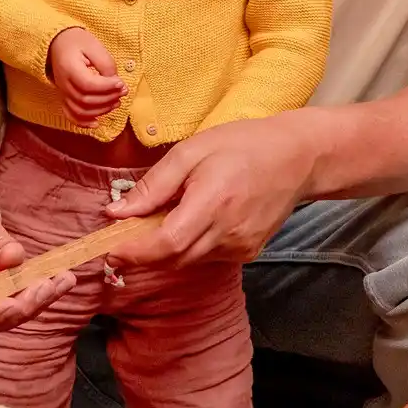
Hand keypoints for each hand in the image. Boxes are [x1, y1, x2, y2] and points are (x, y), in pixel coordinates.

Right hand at [48, 28, 123, 126]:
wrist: (57, 42)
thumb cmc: (77, 41)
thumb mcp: (94, 45)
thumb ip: (106, 64)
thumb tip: (115, 83)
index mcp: (69, 68)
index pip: (88, 85)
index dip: (107, 87)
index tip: (121, 83)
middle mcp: (63, 83)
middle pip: (85, 100)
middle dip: (108, 98)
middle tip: (123, 91)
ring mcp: (62, 92)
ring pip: (80, 111)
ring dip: (101, 110)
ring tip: (116, 102)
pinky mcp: (64, 97)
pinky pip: (71, 115)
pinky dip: (83, 122)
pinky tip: (97, 123)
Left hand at [101, 113, 315, 265]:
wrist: (298, 158)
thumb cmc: (243, 145)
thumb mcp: (191, 151)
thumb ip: (154, 185)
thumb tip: (117, 212)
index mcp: (213, 203)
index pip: (167, 244)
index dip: (135, 253)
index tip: (109, 250)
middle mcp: (229, 233)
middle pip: (174, 259)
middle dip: (143, 252)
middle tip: (124, 233)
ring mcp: (241, 247)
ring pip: (188, 261)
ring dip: (167, 248)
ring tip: (164, 216)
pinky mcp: (248, 253)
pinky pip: (207, 257)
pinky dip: (190, 245)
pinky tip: (194, 220)